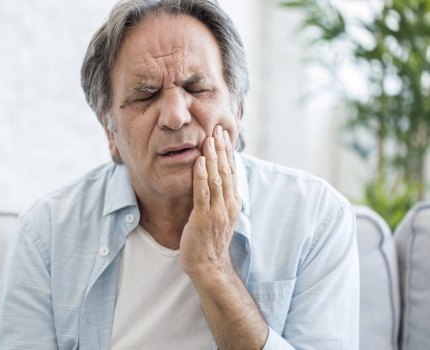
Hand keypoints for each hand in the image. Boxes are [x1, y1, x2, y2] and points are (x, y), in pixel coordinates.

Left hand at [180, 125, 239, 278]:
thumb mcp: (220, 215)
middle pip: (226, 171)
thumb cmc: (210, 240)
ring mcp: (217, 211)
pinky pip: (203, 193)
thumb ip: (221, 197)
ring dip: (212, 157)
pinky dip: (200, 176)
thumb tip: (217, 179)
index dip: (228, 152)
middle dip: (222, 149)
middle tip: (218, 129)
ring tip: (209, 139)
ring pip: (216, 178)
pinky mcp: (203, 218)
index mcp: (233, 202)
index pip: (232, 172)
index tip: (224, 135)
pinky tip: (198, 161)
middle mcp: (228, 204)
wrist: (209, 265)